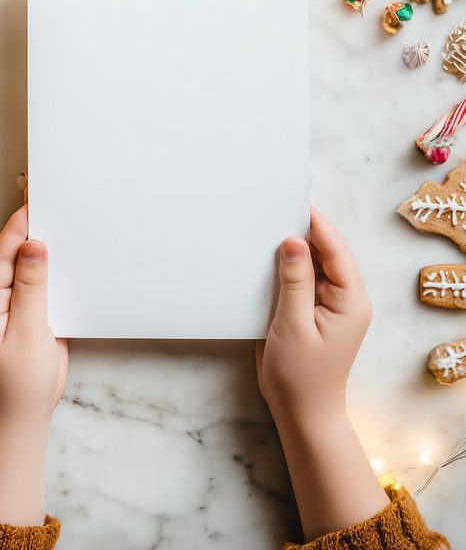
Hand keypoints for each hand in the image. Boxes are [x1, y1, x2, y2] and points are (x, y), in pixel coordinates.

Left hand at [0, 204, 67, 423]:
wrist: (23, 417)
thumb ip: (32, 286)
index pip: (3, 253)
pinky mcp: (28, 314)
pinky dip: (53, 271)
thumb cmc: (20, 380)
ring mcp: (10, 306)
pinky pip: (38, 284)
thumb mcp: (28, 330)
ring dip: (46, 251)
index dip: (20, 226)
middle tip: (59, 204)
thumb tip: (35, 244)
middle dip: (33, 232)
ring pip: (28, 268)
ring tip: (69, 224)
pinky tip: (71, 259)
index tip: (39, 199)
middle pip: (13, 256)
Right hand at [256, 208, 386, 540]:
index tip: (295, 202)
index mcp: (350, 301)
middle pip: (326, 254)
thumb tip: (294, 240)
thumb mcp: (294, 326)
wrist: (300, 414)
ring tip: (267, 226)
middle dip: (304, 232)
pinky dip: (285, 268)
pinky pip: (300, 281)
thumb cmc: (300, 377)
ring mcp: (327, 305)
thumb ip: (294, 281)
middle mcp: (343, 298)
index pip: (336, 252)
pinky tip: (265, 258)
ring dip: (293, 249)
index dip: (318, 225)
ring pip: (312, 266)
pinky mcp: (310, 312)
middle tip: (275, 209)